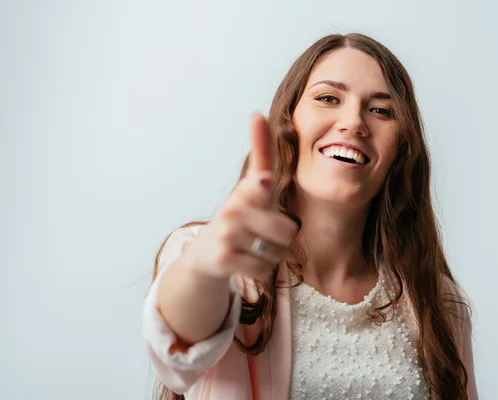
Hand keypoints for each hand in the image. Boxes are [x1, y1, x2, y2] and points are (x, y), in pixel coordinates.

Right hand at [186, 114, 298, 278]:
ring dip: (271, 255)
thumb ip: (262, 155)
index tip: (262, 166)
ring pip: (276, 253)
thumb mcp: (253, 185)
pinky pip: (263, 269)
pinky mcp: (223, 258)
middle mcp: (234, 208)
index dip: (262, 182)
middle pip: (287, 231)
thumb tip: (257, 114)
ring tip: (253, 246)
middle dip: (283, 239)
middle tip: (264, 234)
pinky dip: (261, 269)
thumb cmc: (240, 215)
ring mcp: (226, 233)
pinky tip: (245, 261)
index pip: (259, 178)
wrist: (207, 252)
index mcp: (248, 189)